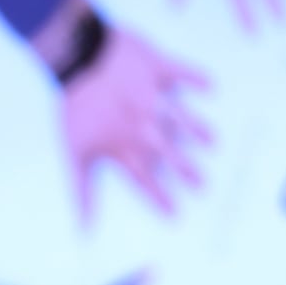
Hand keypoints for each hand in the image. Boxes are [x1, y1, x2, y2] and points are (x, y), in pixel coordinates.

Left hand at [61, 27, 211, 225]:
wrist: (74, 55)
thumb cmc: (73, 106)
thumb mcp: (73, 152)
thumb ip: (81, 191)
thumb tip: (83, 229)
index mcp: (123, 144)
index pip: (144, 179)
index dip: (159, 198)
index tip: (175, 215)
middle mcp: (143, 124)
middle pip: (169, 153)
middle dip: (186, 171)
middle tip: (203, 185)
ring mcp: (153, 96)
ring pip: (182, 117)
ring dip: (198, 130)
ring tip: (213, 143)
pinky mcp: (158, 68)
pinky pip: (183, 73)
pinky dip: (197, 77)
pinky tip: (211, 85)